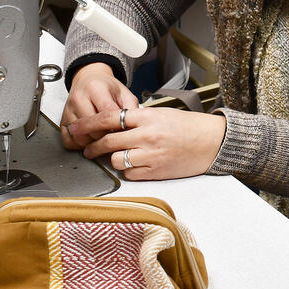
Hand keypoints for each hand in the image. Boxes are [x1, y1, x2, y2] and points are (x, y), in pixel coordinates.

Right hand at [60, 62, 137, 149]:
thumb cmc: (106, 88)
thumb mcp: (123, 93)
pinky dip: (79, 145)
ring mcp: (68, 109)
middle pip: (92, 128)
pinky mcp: (62, 119)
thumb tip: (133, 127)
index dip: (117, 127)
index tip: (123, 132)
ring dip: (93, 143)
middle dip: (106, 137)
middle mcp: (79, 98)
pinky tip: (90, 140)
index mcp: (96, 88)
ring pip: (80, 136)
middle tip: (114, 137)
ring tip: (103, 139)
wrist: (88, 79)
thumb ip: (131, 108)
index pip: (106, 114)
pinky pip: (68, 140)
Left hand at [68, 106, 226, 180]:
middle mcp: (147, 136)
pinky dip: (128, 170)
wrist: (212, 142)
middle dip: (93, 146)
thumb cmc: (189, 127)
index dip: (88, 124)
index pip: (109, 118)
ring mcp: (151, 155)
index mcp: (147, 117)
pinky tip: (135, 164)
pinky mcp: (156, 171)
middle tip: (88, 148)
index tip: (76, 128)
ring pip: (116, 160)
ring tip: (117, 156)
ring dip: (112, 159)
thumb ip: (138, 119)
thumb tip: (113, 125)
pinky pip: (130, 173)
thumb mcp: (162, 114)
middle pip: (107, 141)